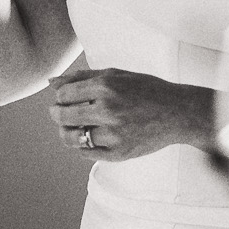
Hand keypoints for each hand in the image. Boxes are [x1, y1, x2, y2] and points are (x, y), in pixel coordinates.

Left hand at [47, 67, 214, 161]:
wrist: (177, 113)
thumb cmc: (146, 90)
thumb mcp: (116, 75)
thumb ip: (83, 77)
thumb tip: (52, 82)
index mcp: (106, 86)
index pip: (63, 95)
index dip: (59, 97)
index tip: (64, 98)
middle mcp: (108, 110)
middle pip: (63, 117)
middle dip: (56, 114)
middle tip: (58, 113)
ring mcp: (114, 134)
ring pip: (72, 138)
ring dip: (65, 133)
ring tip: (69, 128)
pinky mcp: (119, 153)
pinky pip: (87, 152)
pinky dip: (82, 145)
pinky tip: (89, 136)